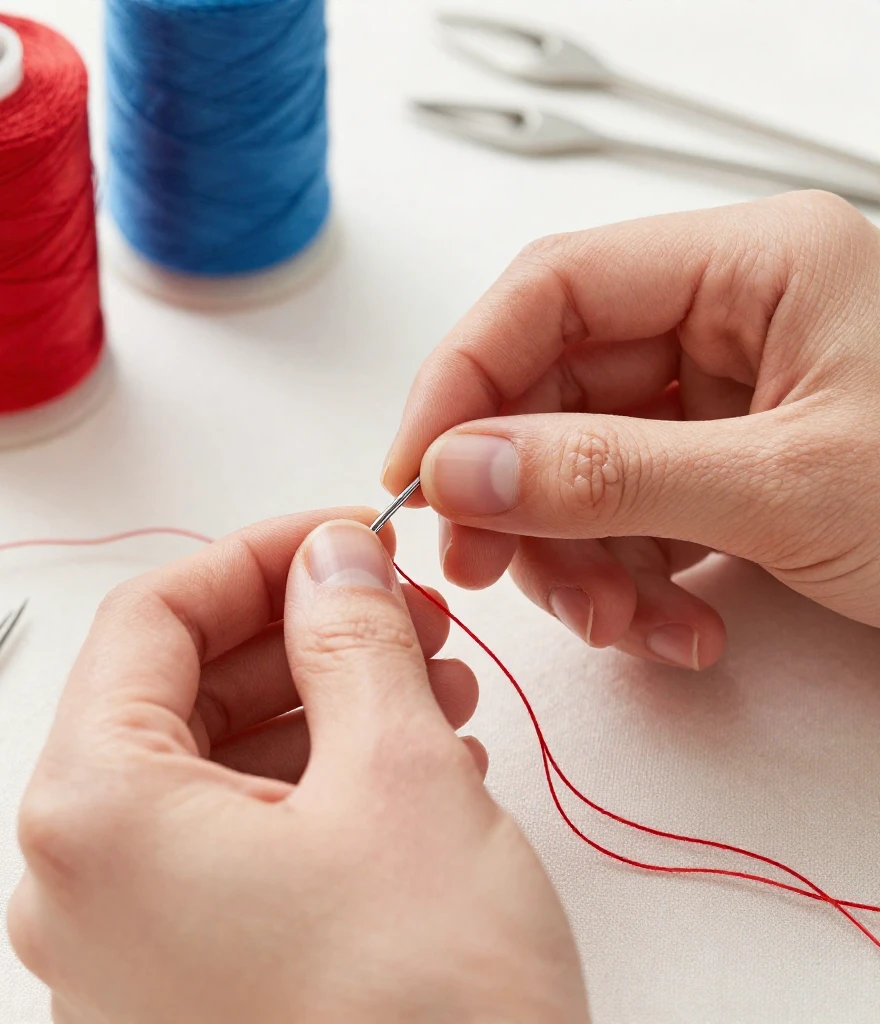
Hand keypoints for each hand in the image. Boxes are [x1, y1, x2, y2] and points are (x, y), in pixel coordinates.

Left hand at [7, 509, 588, 1023]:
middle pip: (184, 688)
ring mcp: (132, 942)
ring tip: (432, 686)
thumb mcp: (401, 775)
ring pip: (223, 763)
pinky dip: (324, 783)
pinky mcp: (195, 981)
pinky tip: (413, 769)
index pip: (153, 614)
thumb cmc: (425, 1023)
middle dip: (304, 632)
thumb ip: (354, 636)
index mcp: (98, 812)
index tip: (342, 536)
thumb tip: (333, 557)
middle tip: (401, 609)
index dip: (258, 555)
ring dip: (327, 704)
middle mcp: (86, 881)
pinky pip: (242, 838)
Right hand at [383, 191, 879, 669]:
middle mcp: (726, 321)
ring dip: (576, 559)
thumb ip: (607, 474)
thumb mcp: (785, 487)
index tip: (415, 468)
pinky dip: (628, 583)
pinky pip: (628, 515)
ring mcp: (721, 400)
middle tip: (488, 568)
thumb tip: (461, 469)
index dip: (464, 377)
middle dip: (520, 493)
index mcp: (749, 266)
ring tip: (620, 626)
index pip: (551, 290)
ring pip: (580, 467)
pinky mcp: (722, 469)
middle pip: (554, 390)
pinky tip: (673, 630)